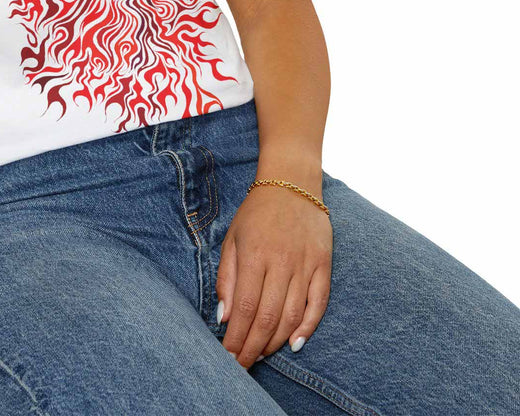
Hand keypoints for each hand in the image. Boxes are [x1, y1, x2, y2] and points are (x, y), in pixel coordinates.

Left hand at [216, 181, 332, 368]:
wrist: (292, 183)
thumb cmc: (256, 213)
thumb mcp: (232, 238)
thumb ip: (227, 278)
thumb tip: (224, 316)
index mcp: (254, 255)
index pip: (245, 307)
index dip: (237, 337)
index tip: (228, 356)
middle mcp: (281, 262)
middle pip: (268, 317)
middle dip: (253, 347)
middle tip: (243, 365)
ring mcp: (305, 264)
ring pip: (292, 315)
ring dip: (276, 341)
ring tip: (261, 355)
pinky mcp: (324, 265)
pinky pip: (318, 303)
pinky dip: (308, 327)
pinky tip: (294, 344)